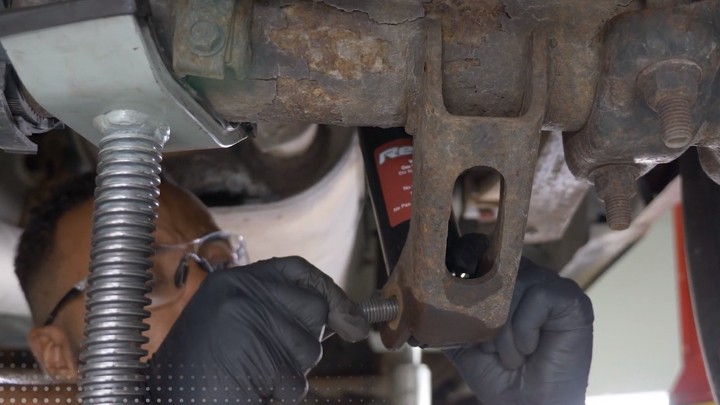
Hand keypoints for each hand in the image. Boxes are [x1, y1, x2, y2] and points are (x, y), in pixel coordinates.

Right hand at [147, 257, 369, 401]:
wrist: (161, 400)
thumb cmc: (200, 370)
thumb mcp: (236, 325)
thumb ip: (280, 312)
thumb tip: (350, 319)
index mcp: (234, 281)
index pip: (297, 269)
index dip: (329, 290)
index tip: (352, 319)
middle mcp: (241, 292)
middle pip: (313, 308)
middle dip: (306, 340)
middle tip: (270, 357)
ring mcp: (248, 321)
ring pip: (309, 347)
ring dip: (289, 371)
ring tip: (249, 373)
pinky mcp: (255, 353)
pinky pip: (295, 378)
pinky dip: (279, 392)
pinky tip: (248, 388)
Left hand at [445, 235, 593, 404]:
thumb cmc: (500, 376)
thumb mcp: (462, 343)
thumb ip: (444, 319)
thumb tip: (412, 303)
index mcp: (501, 282)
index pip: (478, 248)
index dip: (463, 260)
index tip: (449, 284)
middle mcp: (526, 276)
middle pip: (495, 263)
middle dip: (483, 307)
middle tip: (487, 342)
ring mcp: (549, 284)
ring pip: (514, 284)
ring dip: (505, 330)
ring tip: (512, 355)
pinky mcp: (570, 299)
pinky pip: (538, 296)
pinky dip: (525, 330)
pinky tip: (530, 350)